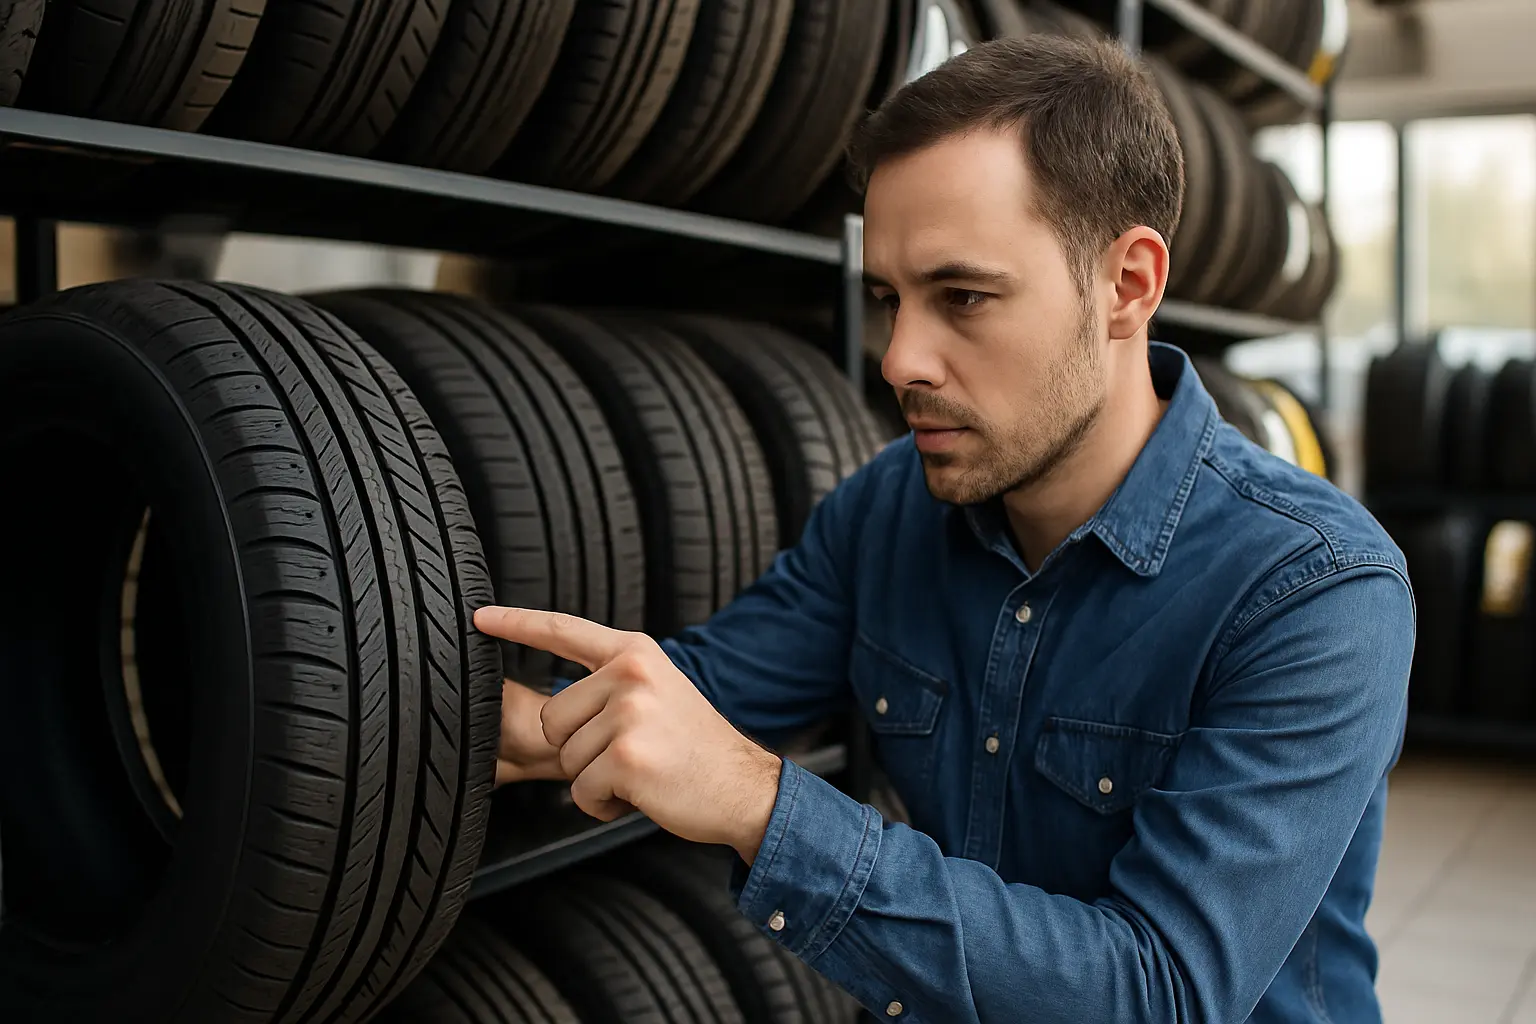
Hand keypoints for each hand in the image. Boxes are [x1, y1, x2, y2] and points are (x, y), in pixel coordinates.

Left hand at [474, 606, 782, 863]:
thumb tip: (558, 705)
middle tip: (631, 752)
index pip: (563, 630)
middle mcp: (630, 674)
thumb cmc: (694, 747)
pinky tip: (641, 794)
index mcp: (634, 653)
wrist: (743, 786)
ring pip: (566, 758)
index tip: (480, 616)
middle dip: (581, 749)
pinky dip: (603, 805)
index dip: (516, 623)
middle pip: (554, 718)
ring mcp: (629, 713)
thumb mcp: (659, 692)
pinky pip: (581, 791)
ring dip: (595, 778)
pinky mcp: (627, 757)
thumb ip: (612, 684)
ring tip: (641, 771)